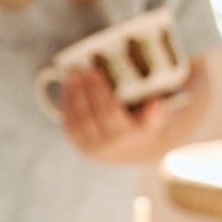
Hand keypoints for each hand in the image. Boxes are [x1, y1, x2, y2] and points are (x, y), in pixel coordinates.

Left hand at [60, 66, 182, 164]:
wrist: (135, 152)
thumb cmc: (145, 129)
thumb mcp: (155, 123)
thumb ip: (155, 114)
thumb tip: (155, 102)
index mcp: (124, 137)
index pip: (108, 111)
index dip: (99, 91)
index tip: (94, 71)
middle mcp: (105, 146)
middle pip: (89, 114)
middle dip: (82, 89)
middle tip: (78, 69)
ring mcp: (90, 147)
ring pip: (76, 119)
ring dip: (71, 95)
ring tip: (71, 75)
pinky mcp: (79, 145)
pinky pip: (69, 124)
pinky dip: (66, 105)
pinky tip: (67, 88)